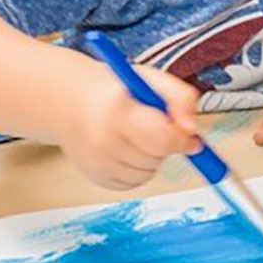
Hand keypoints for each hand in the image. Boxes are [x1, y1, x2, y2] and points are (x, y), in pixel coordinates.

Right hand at [59, 64, 199, 189]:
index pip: (162, 137)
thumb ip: (180, 97)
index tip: (191, 136)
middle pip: (156, 157)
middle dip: (166, 144)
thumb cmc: (114, 89)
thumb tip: (192, 129)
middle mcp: (103, 139)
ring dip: (153, 158)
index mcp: (117, 111)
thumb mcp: (150, 79)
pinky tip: (128, 148)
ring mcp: (97, 162)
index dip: (182, 139)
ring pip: (148, 173)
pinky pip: (134, 183)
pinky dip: (139, 169)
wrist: (70, 100)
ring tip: (138, 134)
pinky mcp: (96, 176)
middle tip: (155, 125)